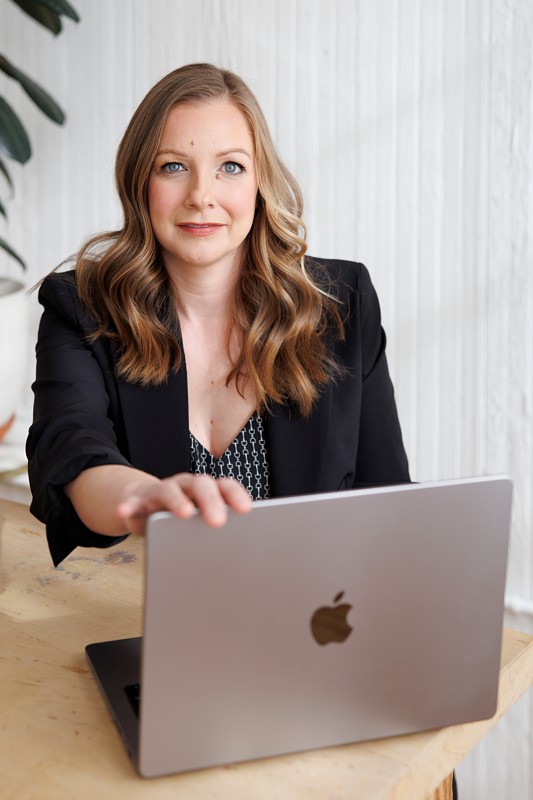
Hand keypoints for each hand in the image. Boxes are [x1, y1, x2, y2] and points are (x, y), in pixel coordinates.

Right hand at [116, 473, 251, 536]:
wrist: (144, 507)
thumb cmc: (181, 519)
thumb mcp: (200, 524)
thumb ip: (216, 534)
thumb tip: (240, 558)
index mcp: (206, 491)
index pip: (224, 486)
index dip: (235, 495)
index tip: (246, 510)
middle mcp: (186, 486)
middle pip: (201, 486)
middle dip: (210, 501)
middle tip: (218, 522)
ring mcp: (162, 491)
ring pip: (170, 490)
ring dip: (177, 501)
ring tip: (183, 514)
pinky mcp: (138, 500)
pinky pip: (133, 501)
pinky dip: (129, 505)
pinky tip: (125, 512)